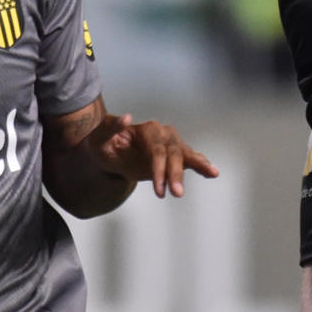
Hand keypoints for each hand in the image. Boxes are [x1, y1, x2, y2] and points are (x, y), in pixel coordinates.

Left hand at [85, 113, 218, 197]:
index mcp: (147, 129)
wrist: (109, 155)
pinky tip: (213, 172)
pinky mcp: (174, 156)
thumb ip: (110, 127)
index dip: (159, 168)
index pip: (157, 149)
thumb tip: (127, 117)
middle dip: (175, 174)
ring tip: (212, 173)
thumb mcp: (98, 138)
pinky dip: (203, 164)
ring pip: (185, 155)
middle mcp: (163, 134)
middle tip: (176, 194)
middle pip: (173, 153)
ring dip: (197, 166)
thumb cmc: (102, 145)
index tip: (159, 189)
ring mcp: (171, 144)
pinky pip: (192, 159)